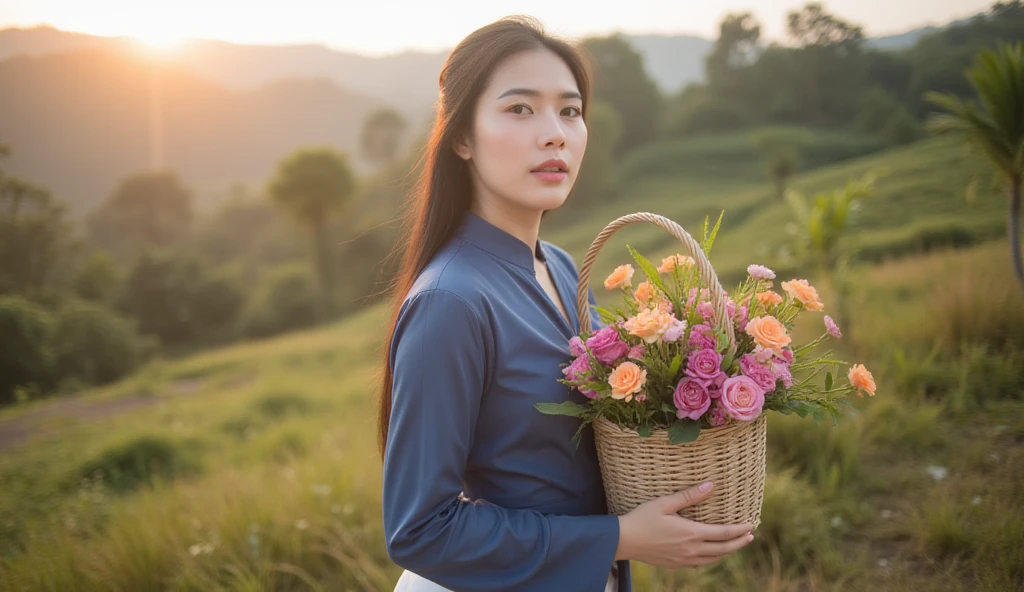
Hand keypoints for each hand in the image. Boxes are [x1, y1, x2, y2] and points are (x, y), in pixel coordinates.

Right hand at [614, 481, 753, 567]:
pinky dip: (711, 558)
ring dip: (727, 552)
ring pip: (713, 559)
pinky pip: (700, 563)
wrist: (624, 540)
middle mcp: (691, 549)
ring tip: (735, 545)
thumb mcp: (665, 503)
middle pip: (723, 549)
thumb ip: (689, 495)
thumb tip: (711, 486)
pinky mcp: (676, 564)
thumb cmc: (642, 518)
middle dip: (739, 543)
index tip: (751, 525)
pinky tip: (711, 554)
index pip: (723, 534)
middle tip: (750, 536)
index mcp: (691, 533)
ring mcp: (683, 559)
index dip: (739, 530)